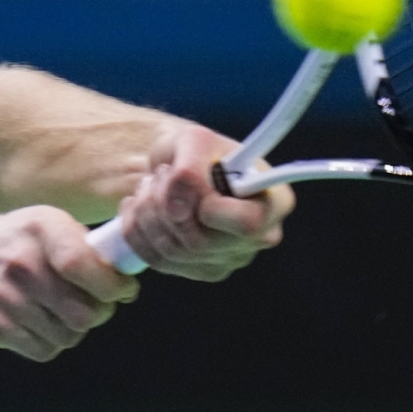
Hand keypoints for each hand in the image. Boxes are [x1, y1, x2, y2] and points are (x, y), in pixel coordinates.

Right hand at [0, 207, 139, 361]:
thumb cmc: (7, 244)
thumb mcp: (40, 225)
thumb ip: (80, 245)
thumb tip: (124, 274)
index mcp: (40, 228)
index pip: (85, 266)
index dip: (114, 286)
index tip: (123, 291)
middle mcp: (21, 262)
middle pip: (85, 312)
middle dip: (98, 313)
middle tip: (93, 305)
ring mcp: (4, 296)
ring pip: (68, 335)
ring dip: (72, 329)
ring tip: (58, 312)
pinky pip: (44, 350)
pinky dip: (49, 342)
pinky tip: (37, 324)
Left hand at [117, 123, 294, 280]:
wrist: (181, 166)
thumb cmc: (198, 151)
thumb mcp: (195, 140)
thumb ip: (190, 169)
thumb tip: (178, 209)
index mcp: (275, 202)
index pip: (246, 223)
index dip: (208, 207)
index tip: (185, 179)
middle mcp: (260, 238)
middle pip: (201, 242)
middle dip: (164, 205)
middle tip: (159, 175)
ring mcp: (230, 259)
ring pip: (174, 253)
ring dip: (147, 214)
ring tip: (149, 186)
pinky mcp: (200, 270)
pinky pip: (157, 261)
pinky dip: (137, 231)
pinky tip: (138, 207)